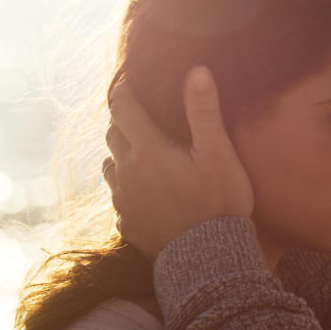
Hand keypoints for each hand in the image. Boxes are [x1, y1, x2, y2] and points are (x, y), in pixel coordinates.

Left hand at [106, 66, 253, 258]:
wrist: (208, 259)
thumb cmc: (219, 202)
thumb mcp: (218, 154)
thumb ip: (204, 112)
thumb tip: (196, 71)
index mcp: (148, 150)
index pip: (122, 108)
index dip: (124, 90)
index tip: (132, 80)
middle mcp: (127, 172)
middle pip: (113, 134)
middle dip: (125, 122)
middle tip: (146, 117)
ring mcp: (123, 201)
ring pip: (112, 166)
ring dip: (124, 155)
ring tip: (147, 156)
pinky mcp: (125, 224)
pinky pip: (119, 197)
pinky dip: (129, 187)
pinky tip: (150, 192)